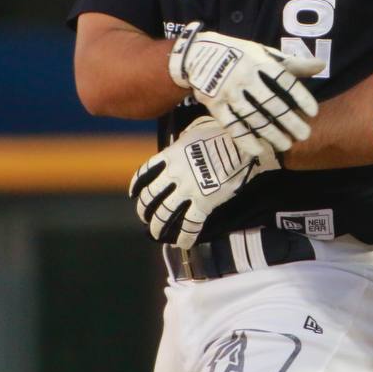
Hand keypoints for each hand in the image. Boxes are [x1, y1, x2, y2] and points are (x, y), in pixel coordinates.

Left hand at [128, 116, 277, 248]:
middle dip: (143, 209)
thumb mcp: (197, 128)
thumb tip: (186, 137)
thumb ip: (186, 137)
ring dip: (158, 226)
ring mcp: (188, 189)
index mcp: (171, 155)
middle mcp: (174, 174)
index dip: (136, 185)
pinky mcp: (204, 201)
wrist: (238, 142)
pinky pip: (190, 224)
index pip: (145, 172)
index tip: (134, 193)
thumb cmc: (221, 131)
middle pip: (150, 196)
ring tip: (157, 234)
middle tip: (144, 217)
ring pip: (164, 213)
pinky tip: (183, 243)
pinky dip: (185, 236)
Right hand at [168, 23, 323, 158]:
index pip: (284, 80)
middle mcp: (244, 76)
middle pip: (271, 103)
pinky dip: (245, 139)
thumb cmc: (238, 54)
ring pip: (253, 117)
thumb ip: (291, 63)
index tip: (314, 112)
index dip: (300, 96)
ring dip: (271, 133)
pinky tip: (259, 150)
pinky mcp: (214, 105)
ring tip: (286, 145)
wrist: (196, 55)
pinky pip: (232, 125)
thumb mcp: (263, 52)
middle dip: (289, 121)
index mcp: (258, 60)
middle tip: (304, 135)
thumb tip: (321, 65)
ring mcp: (228, 92)